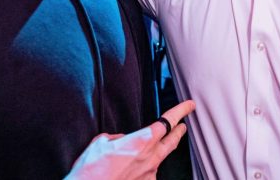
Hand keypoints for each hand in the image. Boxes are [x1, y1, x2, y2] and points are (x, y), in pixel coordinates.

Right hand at [65, 99, 194, 178]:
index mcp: (143, 141)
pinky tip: (128, 172)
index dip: (181, 111)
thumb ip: (118, 138)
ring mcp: (149, 176)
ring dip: (154, 155)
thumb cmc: (90, 171)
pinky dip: (141, 170)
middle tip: (183, 126)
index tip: (189, 105)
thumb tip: (123, 141)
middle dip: (179, 131)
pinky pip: (147, 174)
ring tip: (137, 156)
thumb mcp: (101, 142)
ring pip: (158, 160)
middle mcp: (151, 158)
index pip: (168, 121)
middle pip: (173, 141)